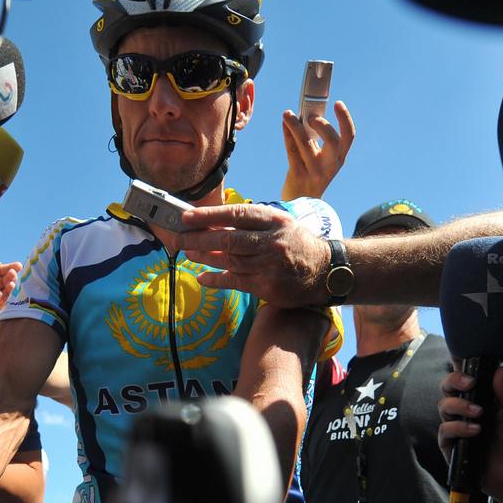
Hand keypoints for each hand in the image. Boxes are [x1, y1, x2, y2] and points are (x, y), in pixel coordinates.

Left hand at [178, 204, 330, 306]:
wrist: (324, 271)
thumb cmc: (295, 243)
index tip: (186, 217)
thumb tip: (212, 222)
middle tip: (178, 238)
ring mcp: (268, 266)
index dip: (208, 216)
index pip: (236, 215)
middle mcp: (271, 242)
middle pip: (228, 240)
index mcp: (273, 221)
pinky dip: (216, 279)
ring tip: (187, 252)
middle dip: (198, 239)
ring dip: (204, 257)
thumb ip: (250, 223)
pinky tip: (202, 277)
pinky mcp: (266, 287)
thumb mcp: (279, 224)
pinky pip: (234, 282)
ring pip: (228, 261)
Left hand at [280, 101, 355, 199]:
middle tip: (310, 117)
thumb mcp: (322, 160)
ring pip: (306, 144)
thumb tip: (306, 113)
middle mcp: (330, 166)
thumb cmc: (310, 175)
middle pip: (333, 141)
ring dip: (296, 125)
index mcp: (338, 159)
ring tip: (287, 113)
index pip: (349, 137)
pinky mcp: (298, 175)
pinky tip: (284, 123)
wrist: (301, 203)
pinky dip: (287, 134)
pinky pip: (291, 150)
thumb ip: (318, 140)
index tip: (338, 103)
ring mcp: (314, 172)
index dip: (345, 119)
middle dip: (322, 125)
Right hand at [438, 366, 502, 502]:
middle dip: (454, 380)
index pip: (466, 378)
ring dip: (459, 404)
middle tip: (470, 382)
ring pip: (443, 405)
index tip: (462, 356)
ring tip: (478, 413)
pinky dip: (458, 427)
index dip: (460, 366)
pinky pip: (445, 430)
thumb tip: (500, 369)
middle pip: (448, 387)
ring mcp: (458, 427)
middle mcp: (467, 410)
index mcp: (483, 399)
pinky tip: (475, 431)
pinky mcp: (451, 446)